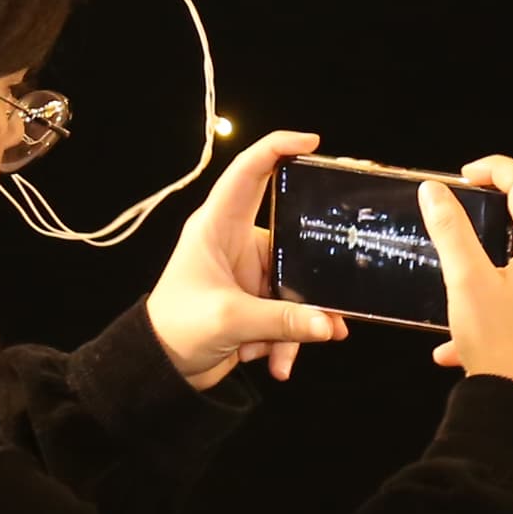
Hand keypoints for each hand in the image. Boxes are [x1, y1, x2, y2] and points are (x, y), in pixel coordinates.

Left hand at [145, 130, 348, 387]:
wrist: (158, 370)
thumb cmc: (177, 330)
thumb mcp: (230, 321)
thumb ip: (282, 322)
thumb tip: (330, 324)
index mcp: (217, 226)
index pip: (248, 172)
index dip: (278, 149)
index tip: (313, 143)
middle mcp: (237, 242)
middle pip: (291, 233)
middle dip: (317, 258)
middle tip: (354, 246)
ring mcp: (250, 272)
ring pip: (296, 284)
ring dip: (298, 320)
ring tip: (294, 350)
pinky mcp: (259, 301)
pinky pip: (289, 313)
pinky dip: (287, 341)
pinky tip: (278, 365)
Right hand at [423, 156, 512, 403]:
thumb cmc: (496, 343)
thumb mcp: (465, 281)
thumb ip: (450, 230)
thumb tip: (434, 191)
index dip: (496, 168)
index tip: (462, 177)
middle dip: (487, 221)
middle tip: (453, 224)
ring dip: (483, 271)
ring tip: (450, 292)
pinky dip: (488, 309)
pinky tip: (453, 345)